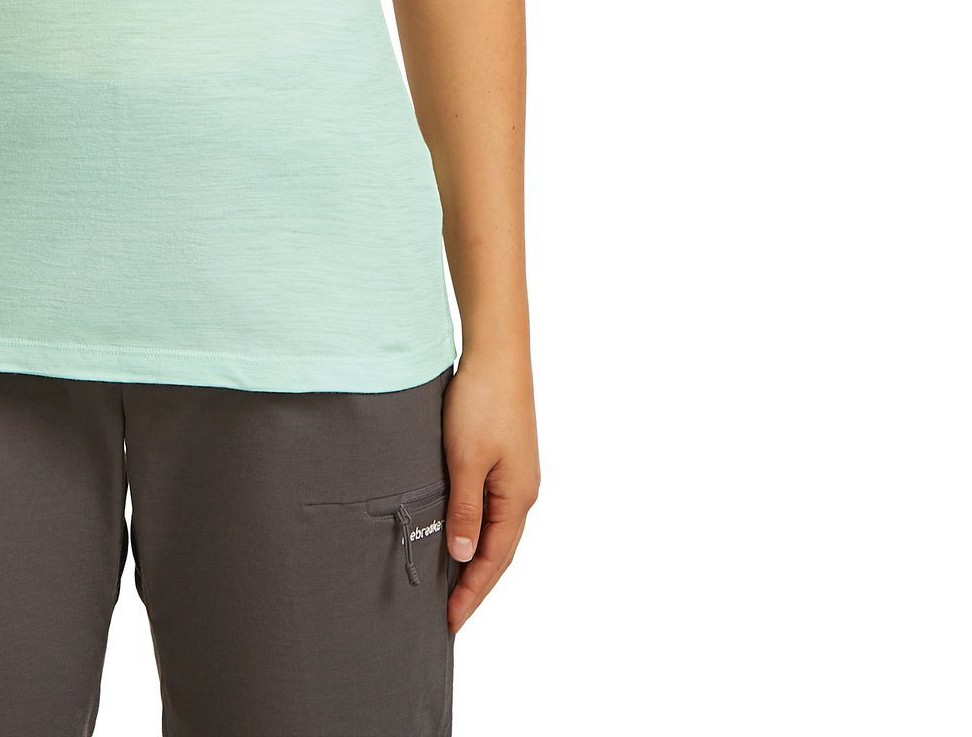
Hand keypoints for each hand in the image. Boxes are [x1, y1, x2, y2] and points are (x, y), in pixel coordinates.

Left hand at [441, 341, 540, 632]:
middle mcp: (522, 490)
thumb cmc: (481, 401)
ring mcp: (516, 472)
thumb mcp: (465, 459)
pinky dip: (476, 528)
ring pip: (496, 528)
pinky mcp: (505, 455)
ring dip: (476, 556)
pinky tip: (459, 530)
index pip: (494, 560)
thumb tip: (462, 555)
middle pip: (499, 550)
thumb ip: (464, 509)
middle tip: (449, 613)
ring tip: (450, 582)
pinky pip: (491, 505)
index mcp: (517, 497)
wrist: (496, 350)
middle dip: (475, 583)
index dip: (472, 592)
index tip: (450, 621)